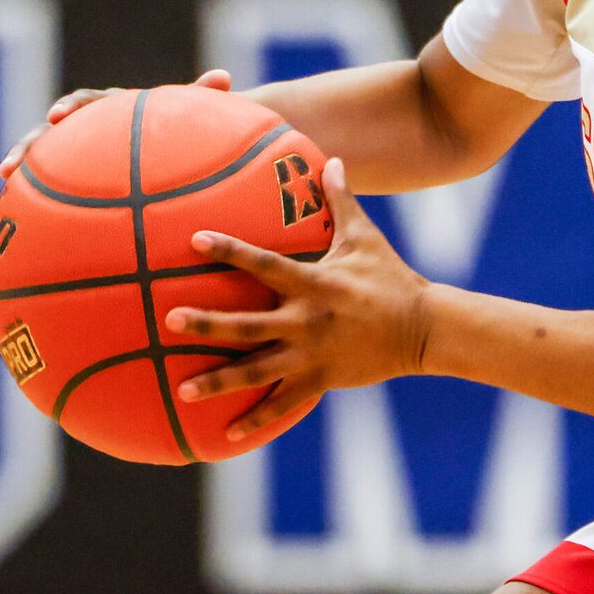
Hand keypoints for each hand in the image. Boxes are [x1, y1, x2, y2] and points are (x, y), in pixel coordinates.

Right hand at [0, 68, 228, 177]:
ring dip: (23, 164)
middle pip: (51, 131)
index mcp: (110, 108)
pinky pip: (53, 184)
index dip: (69, 107)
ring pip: (43, 157)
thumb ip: (201, 98)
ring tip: (4, 180)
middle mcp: (87, 126)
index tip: (57, 115)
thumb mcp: (190, 115)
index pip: (85, 102)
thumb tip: (225, 75)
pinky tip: (25, 219)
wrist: (171, 143)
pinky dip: (37, 195)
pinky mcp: (75, 173)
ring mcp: (77, 150)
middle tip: (13, 164)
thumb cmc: (180, 128)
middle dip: (31, 144)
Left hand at [168, 157, 430, 443]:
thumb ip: (341, 200)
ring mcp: (312, 355)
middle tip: (169, 319)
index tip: (194, 239)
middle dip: (208, 323)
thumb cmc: (391, 277)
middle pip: (248, 324)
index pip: (264, 263)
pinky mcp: (321, 381)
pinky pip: (284, 405)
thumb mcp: (365, 237)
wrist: (424, 328)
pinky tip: (226, 435)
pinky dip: (257, 420)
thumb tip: (330, 158)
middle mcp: (307, 321)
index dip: (229, 250)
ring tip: (183, 391)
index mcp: (314, 283)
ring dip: (220, 381)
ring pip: (258, 372)